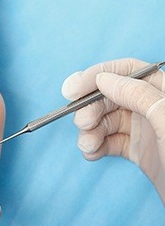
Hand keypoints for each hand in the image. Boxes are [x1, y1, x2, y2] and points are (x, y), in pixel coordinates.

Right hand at [62, 58, 164, 202]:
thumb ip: (138, 95)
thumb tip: (104, 79)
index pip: (128, 71)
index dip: (97, 75)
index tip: (72, 90)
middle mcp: (154, 108)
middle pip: (112, 96)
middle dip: (91, 109)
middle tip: (81, 124)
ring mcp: (147, 130)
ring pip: (108, 120)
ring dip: (90, 131)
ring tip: (87, 146)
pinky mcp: (140, 151)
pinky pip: (111, 141)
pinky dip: (97, 146)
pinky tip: (92, 153)